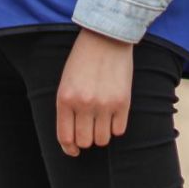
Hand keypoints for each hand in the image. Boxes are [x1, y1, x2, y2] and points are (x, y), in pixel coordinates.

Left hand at [55, 28, 132, 156]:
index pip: (65, 137)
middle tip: (89, 128)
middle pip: (85, 142)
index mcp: (65, 98)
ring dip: (101, 133)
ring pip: (102, 139)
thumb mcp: (66, 81)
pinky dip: (116, 126)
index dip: (69, 148)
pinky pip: (119, 130)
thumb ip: (67, 108)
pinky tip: (113, 113)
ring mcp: (104, 104)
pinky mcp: (123, 102)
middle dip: (86, 139)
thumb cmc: (82, 59)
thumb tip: (72, 140)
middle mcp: (84, 104)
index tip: (73, 150)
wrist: (106, 37)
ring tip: (101, 118)